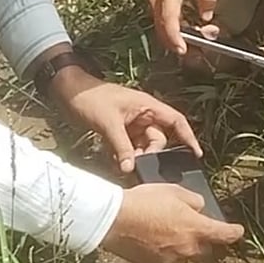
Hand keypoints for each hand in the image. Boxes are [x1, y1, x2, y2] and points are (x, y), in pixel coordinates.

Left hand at [57, 72, 201, 172]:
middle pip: (158, 139)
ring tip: (123, 165)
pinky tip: (116, 162)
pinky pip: (130, 148)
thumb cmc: (91, 99)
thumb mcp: (108, 123)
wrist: (67, 92)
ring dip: (137, 157)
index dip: (188, 136)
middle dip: (151, 153)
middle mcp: (143, 115)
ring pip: (144, 146)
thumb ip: (122, 147)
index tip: (196, 155)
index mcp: (147, 106)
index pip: (176, 120)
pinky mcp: (120, 131)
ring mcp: (132, 124)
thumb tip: (131, 169)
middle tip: (136, 164)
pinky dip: (126, 156)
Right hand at [102, 183, 244, 262]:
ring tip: (171, 231)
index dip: (234, 232)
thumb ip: (194, 200)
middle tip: (198, 229)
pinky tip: (155, 238)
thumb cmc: (146, 201)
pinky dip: (167, 251)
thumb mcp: (174, 191)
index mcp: (197, 229)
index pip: (224, 234)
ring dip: (185, 246)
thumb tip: (200, 207)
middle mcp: (188, 248)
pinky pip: (168, 260)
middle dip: (206, 241)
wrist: (116, 220)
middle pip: (206, 250)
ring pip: (186, 256)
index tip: (238, 231)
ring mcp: (171, 260)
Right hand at [150, 0, 217, 54]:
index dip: (175, 37)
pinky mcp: (158, 8)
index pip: (169, 19)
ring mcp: (155, 6)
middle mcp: (157, 1)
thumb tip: (207, 16)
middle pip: (163, 31)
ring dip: (177, 43)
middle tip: (199, 56)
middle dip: (179, 46)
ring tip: (198, 50)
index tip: (184, 50)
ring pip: (162, 32)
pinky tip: (191, 38)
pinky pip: (164, 27)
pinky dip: (175, 36)